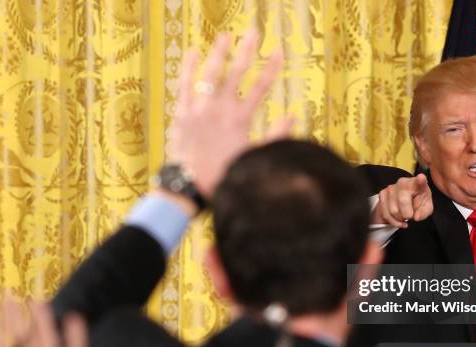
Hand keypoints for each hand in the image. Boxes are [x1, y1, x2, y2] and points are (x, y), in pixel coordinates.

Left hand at [168, 29, 292, 197]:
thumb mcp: (254, 157)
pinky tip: (193, 53)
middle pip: (236, 73)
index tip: (279, 52)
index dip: (271, 68)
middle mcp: (220, 109)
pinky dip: (189, 68)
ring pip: (210, 74)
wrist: (191, 185)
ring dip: (219, 53)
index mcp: (240, 120)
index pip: (260, 88)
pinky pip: (185, 85)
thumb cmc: (224, 175)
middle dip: (247, 51)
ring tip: (225, 36)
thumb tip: (293, 116)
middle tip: (254, 33)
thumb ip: (275, 136)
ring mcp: (199, 109)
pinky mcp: (182, 114)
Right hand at [373, 173, 432, 227]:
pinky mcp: (382, 194)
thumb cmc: (418, 202)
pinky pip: (385, 213)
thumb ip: (424, 212)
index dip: (421, 180)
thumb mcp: (426, 208)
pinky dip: (392, 221)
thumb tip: (416, 216)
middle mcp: (403, 183)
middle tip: (410, 216)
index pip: (420, 181)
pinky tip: (398, 220)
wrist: (405, 200)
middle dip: (407, 214)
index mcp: (417, 184)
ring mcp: (391, 187)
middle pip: (403, 201)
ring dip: (399, 218)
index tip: (421, 178)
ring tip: (403, 217)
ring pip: (393, 210)